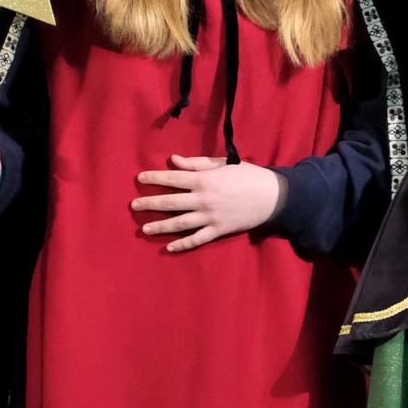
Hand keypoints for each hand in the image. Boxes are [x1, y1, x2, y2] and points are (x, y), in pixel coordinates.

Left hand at [133, 156, 282, 252]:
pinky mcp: (219, 230)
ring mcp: (211, 217)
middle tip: (134, 206)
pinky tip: (169, 247)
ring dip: (161, 226)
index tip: (140, 178)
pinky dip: (183, 244)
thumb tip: (174, 161)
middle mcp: (204, 199)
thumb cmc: (248, 176)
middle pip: (171, 202)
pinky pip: (197, 239)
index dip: (155, 178)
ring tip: (145, 228)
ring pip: (180, 223)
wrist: (273, 196)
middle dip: (150, 203)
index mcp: (205, 180)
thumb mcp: (224, 164)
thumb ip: (198, 163)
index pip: (173, 178)